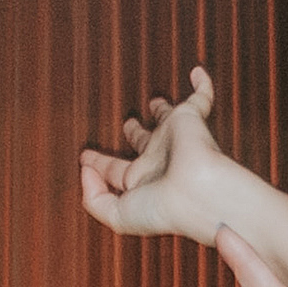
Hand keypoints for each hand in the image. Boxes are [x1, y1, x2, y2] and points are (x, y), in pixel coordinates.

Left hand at [79, 67, 230, 246]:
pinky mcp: (192, 118)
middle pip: (143, 141)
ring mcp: (176, 138)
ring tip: (155, 101)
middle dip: (134, 133)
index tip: (85, 158)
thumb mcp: (117, 214)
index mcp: (142, 181)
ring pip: (167, 118)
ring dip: (162, 110)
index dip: (99, 164)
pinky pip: (201, 96)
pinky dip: (202, 84)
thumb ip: (94, 197)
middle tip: (127, 123)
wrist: (198, 193)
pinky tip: (197, 72)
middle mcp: (159, 159)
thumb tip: (86, 171)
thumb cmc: (162, 208)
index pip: (116, 171)